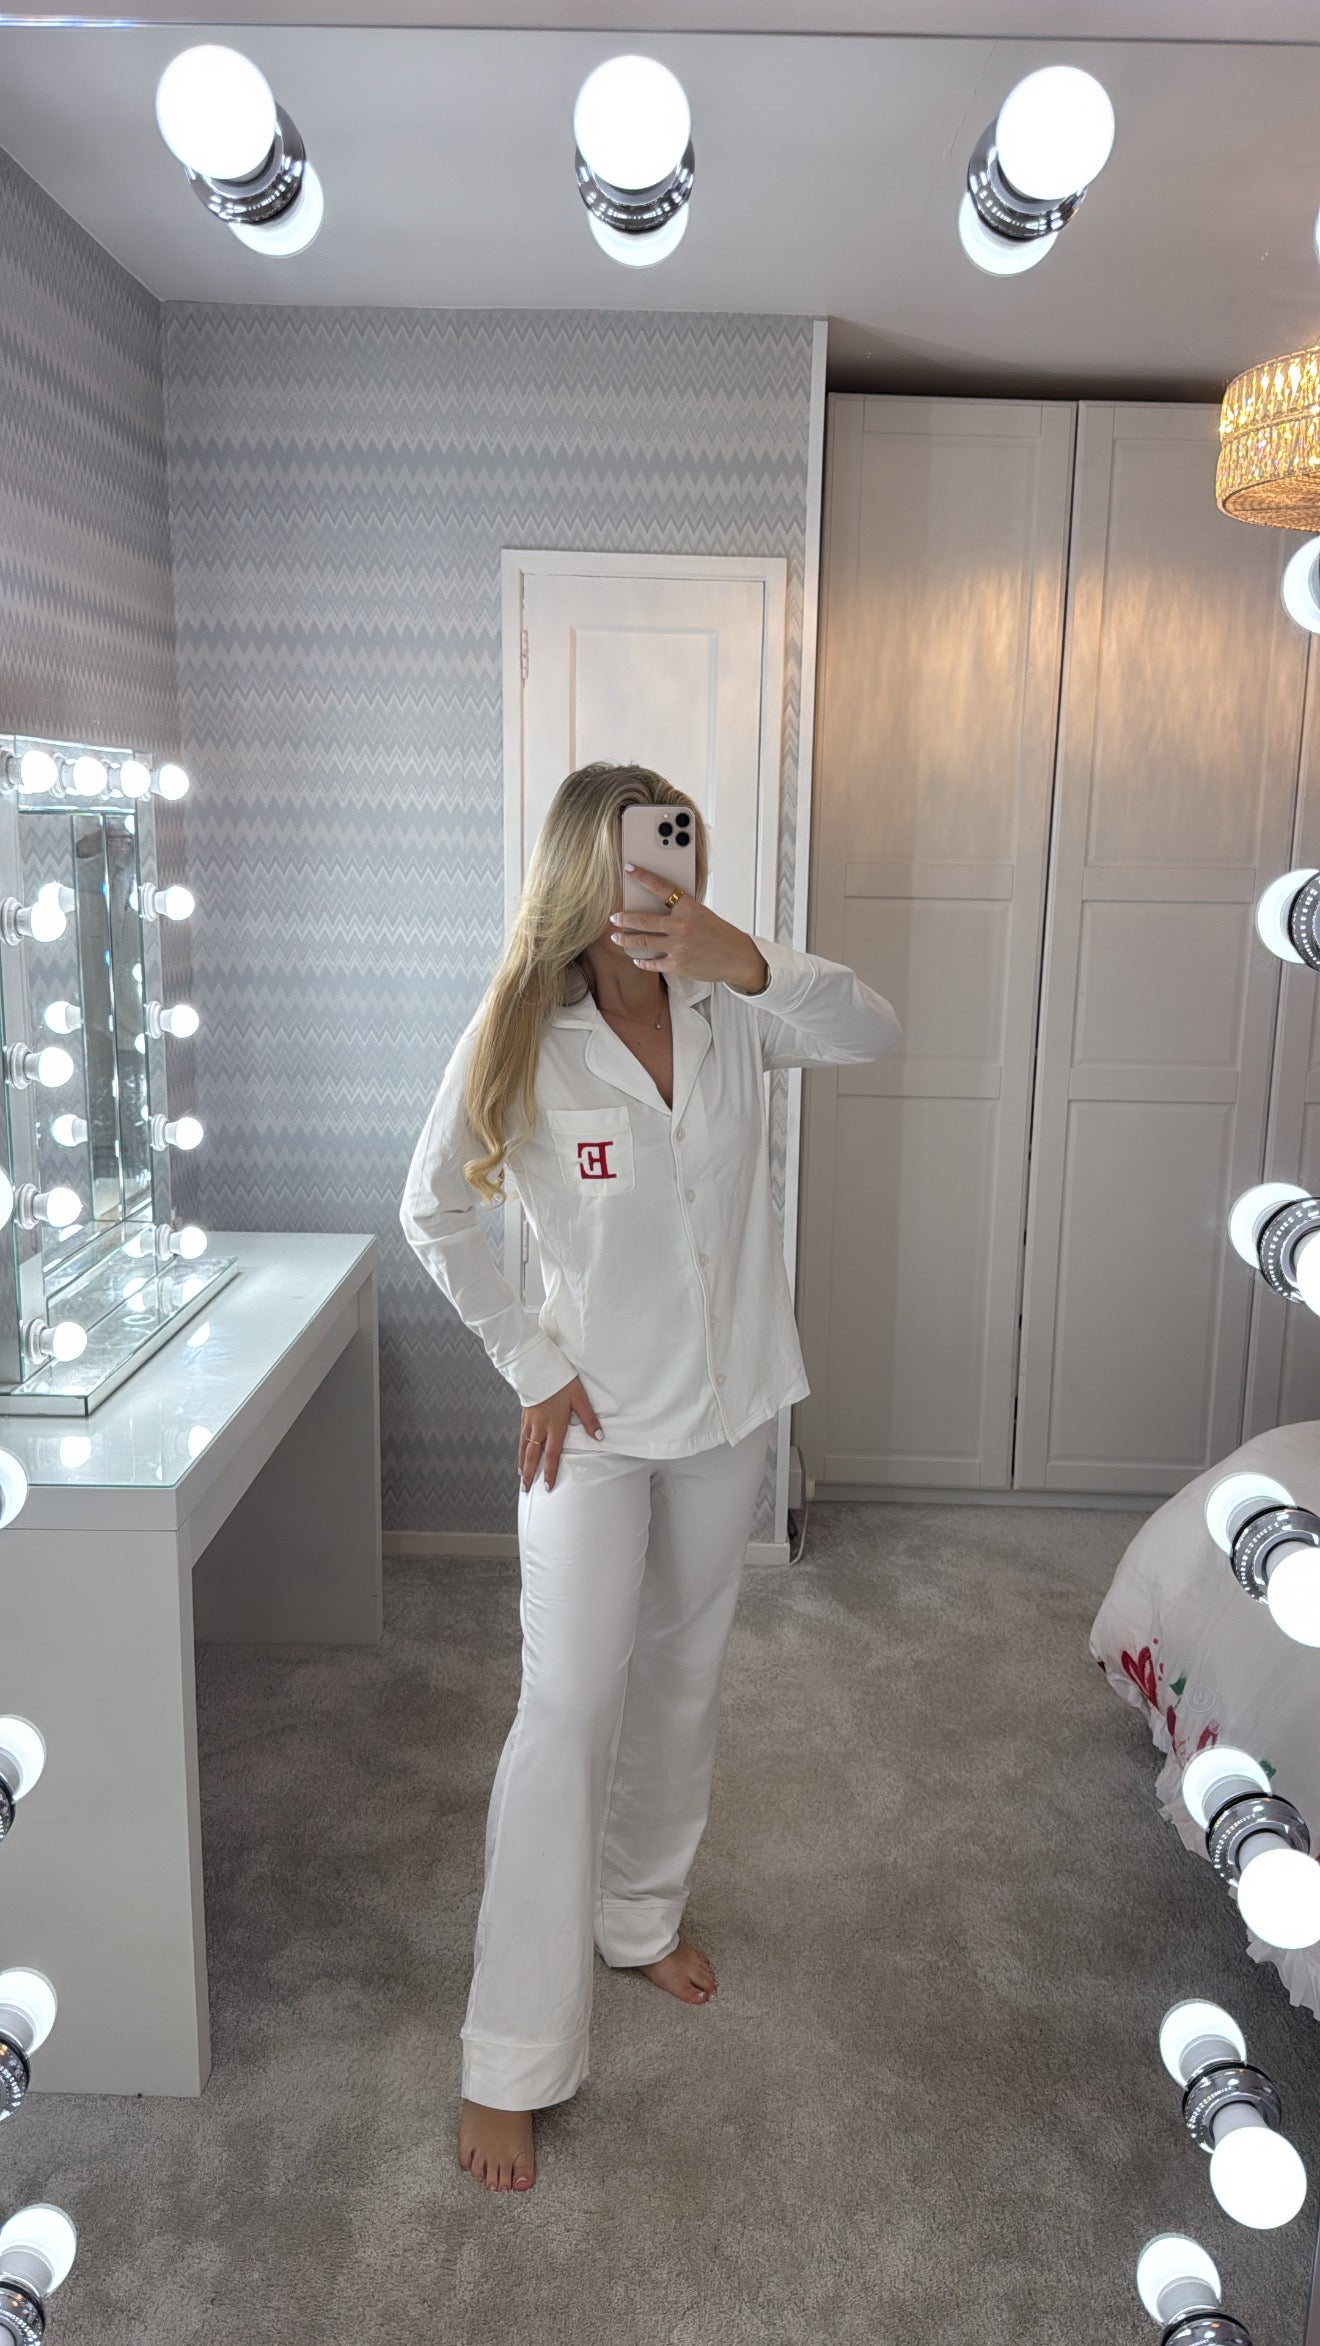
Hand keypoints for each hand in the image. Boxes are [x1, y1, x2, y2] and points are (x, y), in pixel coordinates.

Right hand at [520, 1375, 601, 1491]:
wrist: (537, 1367)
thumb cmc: (560, 1382)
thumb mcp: (579, 1399)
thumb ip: (589, 1419)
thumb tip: (599, 1437)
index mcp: (554, 1425)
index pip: (552, 1454)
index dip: (549, 1472)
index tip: (547, 1487)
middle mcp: (539, 1427)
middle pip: (532, 1456)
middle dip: (529, 1474)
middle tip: (526, 1489)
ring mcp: (530, 1422)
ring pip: (524, 1448)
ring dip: (522, 1464)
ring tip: (521, 1477)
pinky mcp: (524, 1415)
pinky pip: (520, 1437)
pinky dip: (519, 1449)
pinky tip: (520, 1454)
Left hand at [609, 865, 766, 990]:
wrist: (736, 957)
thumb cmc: (719, 934)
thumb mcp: (702, 914)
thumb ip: (681, 911)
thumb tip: (655, 909)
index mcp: (689, 908)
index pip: (662, 887)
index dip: (644, 877)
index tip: (629, 869)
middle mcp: (682, 927)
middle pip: (644, 921)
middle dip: (624, 919)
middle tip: (614, 917)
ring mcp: (679, 947)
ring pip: (643, 943)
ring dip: (626, 940)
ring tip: (616, 937)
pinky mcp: (678, 965)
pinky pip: (652, 963)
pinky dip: (642, 961)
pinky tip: (636, 958)